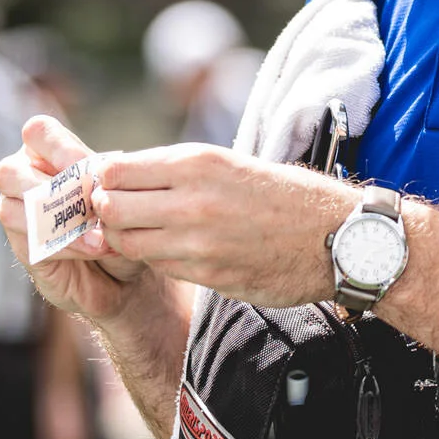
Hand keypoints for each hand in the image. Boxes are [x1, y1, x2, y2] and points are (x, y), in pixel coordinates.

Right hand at [0, 114, 151, 323]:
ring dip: (60, 222)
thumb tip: (95, 185)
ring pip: (11, 210)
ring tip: (98, 234)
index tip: (87, 168)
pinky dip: (67, 245)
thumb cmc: (120, 220)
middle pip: (9, 172)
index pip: (37, 132)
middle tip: (90, 203)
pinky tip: (94, 248)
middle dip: (51, 188)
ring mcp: (16, 213)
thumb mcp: (120, 195)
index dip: (59, 147)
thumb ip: (105, 183)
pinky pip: (31, 243)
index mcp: (47, 151)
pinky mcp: (22, 247)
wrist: (124, 270)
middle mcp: (22, 177)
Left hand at [95, 145, 355, 307]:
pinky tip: (170, 250)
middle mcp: (192, 200)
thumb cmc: (282, 194)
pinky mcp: (208, 275)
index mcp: (196, 162)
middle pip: (110, 208)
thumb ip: (174, 170)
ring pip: (127, 243)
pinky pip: (158, 267)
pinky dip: (156, 259)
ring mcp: (198, 242)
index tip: (106, 185)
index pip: (114, 170)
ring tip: (142, 232)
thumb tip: (116, 171)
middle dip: (105, 212)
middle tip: (116, 213)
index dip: (102, 180)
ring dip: (126, 239)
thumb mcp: (228, 164)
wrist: (336, 237)